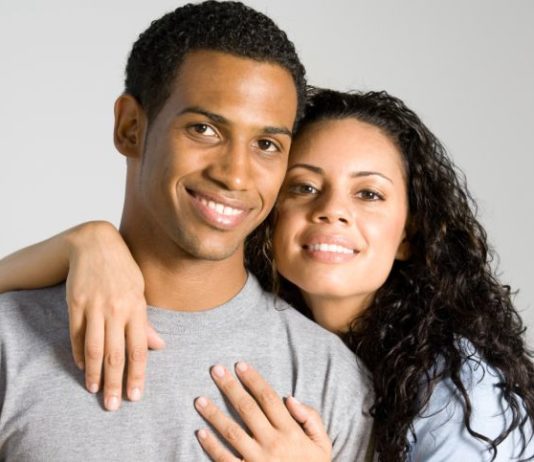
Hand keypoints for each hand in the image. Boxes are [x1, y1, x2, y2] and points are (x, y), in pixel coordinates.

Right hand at [66, 221, 164, 410]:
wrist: (95, 244)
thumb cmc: (123, 270)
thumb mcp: (140, 292)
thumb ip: (146, 322)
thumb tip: (159, 347)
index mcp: (137, 307)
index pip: (139, 349)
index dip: (137, 374)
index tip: (135, 396)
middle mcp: (116, 309)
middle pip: (115, 354)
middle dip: (114, 383)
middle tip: (112, 405)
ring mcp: (94, 307)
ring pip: (94, 349)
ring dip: (94, 374)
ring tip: (94, 390)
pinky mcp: (75, 304)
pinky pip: (76, 335)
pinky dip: (80, 353)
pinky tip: (83, 366)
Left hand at [194, 362, 331, 460]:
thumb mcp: (323, 444)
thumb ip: (311, 418)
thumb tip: (289, 398)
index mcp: (290, 432)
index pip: (268, 398)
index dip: (253, 380)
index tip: (239, 365)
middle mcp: (272, 444)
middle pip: (247, 409)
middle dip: (230, 387)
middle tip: (215, 370)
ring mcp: (257, 461)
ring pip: (231, 432)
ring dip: (213, 415)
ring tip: (199, 400)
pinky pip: (225, 460)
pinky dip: (211, 447)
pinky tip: (200, 432)